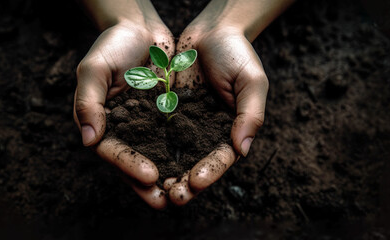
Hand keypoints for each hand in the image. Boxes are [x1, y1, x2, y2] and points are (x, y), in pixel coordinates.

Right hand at [74, 19, 174, 208]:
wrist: (142, 26)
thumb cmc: (113, 44)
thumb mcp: (95, 68)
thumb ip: (89, 101)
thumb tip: (89, 140)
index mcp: (103, 124)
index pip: (113, 153)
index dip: (130, 167)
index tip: (150, 177)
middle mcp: (127, 130)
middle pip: (136, 164)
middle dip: (151, 186)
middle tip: (170, 200)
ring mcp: (149, 125)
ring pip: (159, 158)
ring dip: (172, 177)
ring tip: (187, 192)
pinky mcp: (171, 117)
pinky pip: (180, 140)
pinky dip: (188, 155)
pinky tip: (202, 166)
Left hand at [162, 20, 268, 204]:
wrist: (212, 29)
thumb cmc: (238, 53)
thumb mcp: (252, 81)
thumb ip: (251, 115)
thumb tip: (242, 150)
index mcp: (231, 130)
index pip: (221, 158)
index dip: (210, 172)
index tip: (195, 182)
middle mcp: (207, 131)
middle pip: (196, 164)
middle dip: (184, 182)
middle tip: (171, 196)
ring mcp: (185, 123)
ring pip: (173, 154)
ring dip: (164, 173)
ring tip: (152, 188)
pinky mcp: (165, 111)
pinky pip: (154, 133)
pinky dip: (147, 149)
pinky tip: (136, 161)